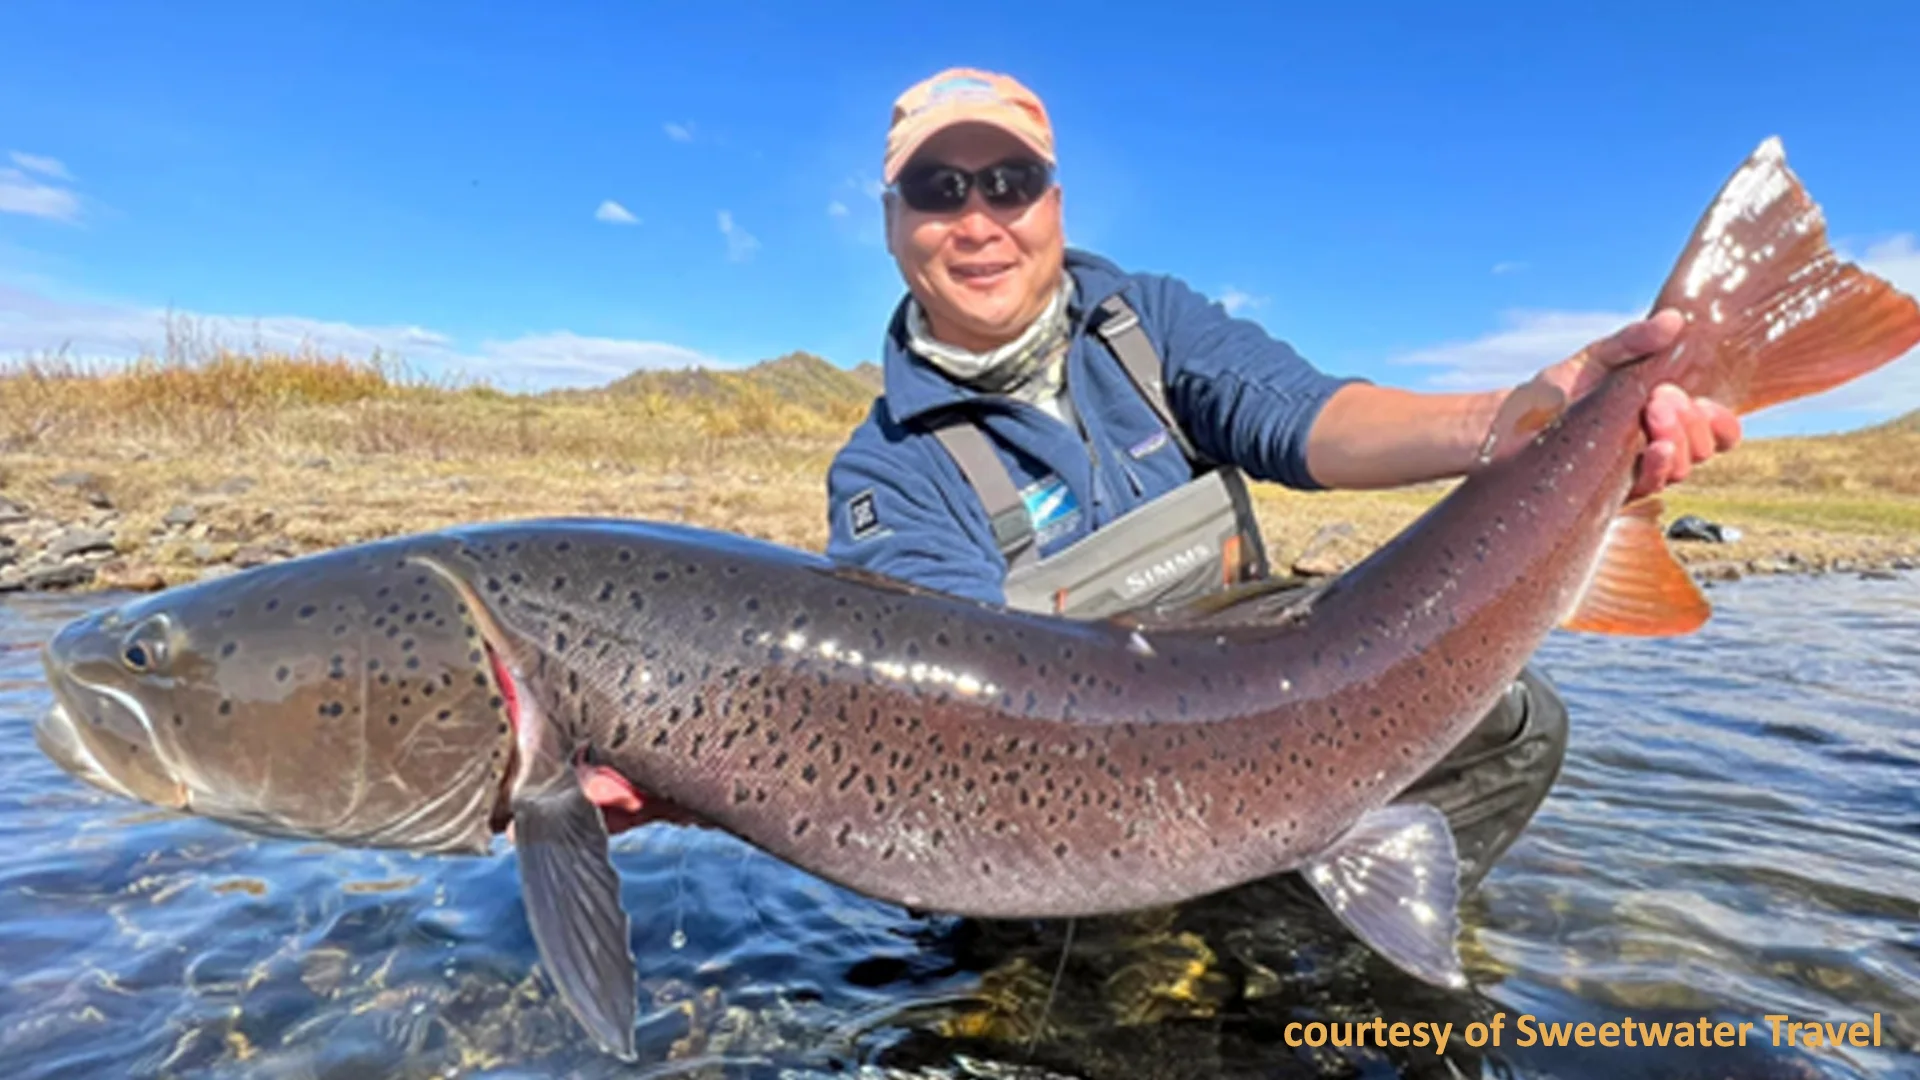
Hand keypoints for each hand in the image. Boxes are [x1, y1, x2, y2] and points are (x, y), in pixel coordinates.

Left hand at [1487, 308, 1741, 498]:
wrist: (1506, 426)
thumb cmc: (1552, 393)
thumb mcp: (1595, 358)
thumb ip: (1633, 340)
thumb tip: (1674, 319)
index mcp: (1661, 415)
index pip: (1714, 429)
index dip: (1720, 422)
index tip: (1702, 401)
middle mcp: (1654, 445)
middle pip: (1703, 447)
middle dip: (1690, 422)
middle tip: (1658, 399)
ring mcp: (1634, 469)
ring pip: (1683, 467)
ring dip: (1677, 442)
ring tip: (1651, 417)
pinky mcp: (1612, 490)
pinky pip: (1650, 485)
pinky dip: (1657, 467)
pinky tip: (1651, 451)